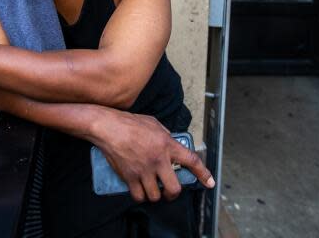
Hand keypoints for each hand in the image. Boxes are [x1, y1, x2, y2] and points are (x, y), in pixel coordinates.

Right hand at [90, 110, 214, 202]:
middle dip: (173, 193)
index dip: (203, 174)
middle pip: (174, 188)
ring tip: (153, 189)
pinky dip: (140, 196)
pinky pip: (139, 196)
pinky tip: (140, 190)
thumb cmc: (130, 123)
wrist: (109, 127)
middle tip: (170, 191)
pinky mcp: (129, 177)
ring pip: (156, 196)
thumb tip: (171, 143)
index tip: (209, 182)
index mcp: (167, 145)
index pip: (191, 161)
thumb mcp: (155, 124)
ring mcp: (143, 170)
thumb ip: (166, 136)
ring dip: (156, 195)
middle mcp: (158, 160)